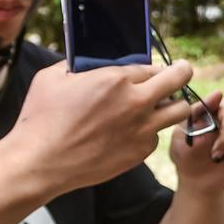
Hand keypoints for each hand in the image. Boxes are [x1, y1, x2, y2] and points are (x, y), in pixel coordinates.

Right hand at [3, 60, 195, 192]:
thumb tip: (88, 61)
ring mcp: (141, 130)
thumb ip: (77, 64)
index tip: (154, 70)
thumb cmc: (42, 118)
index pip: (153, 66)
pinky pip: (156, 136)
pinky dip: (149, 131)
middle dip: (182, 73)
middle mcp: (136, 103)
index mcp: (116, 79)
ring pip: (179, 111)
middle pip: (180, 80)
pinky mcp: (140, 152)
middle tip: (182, 72)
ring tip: (164, 104)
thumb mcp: (53, 77)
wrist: (41, 162)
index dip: (153, 68)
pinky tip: (132, 132)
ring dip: (173, 104)